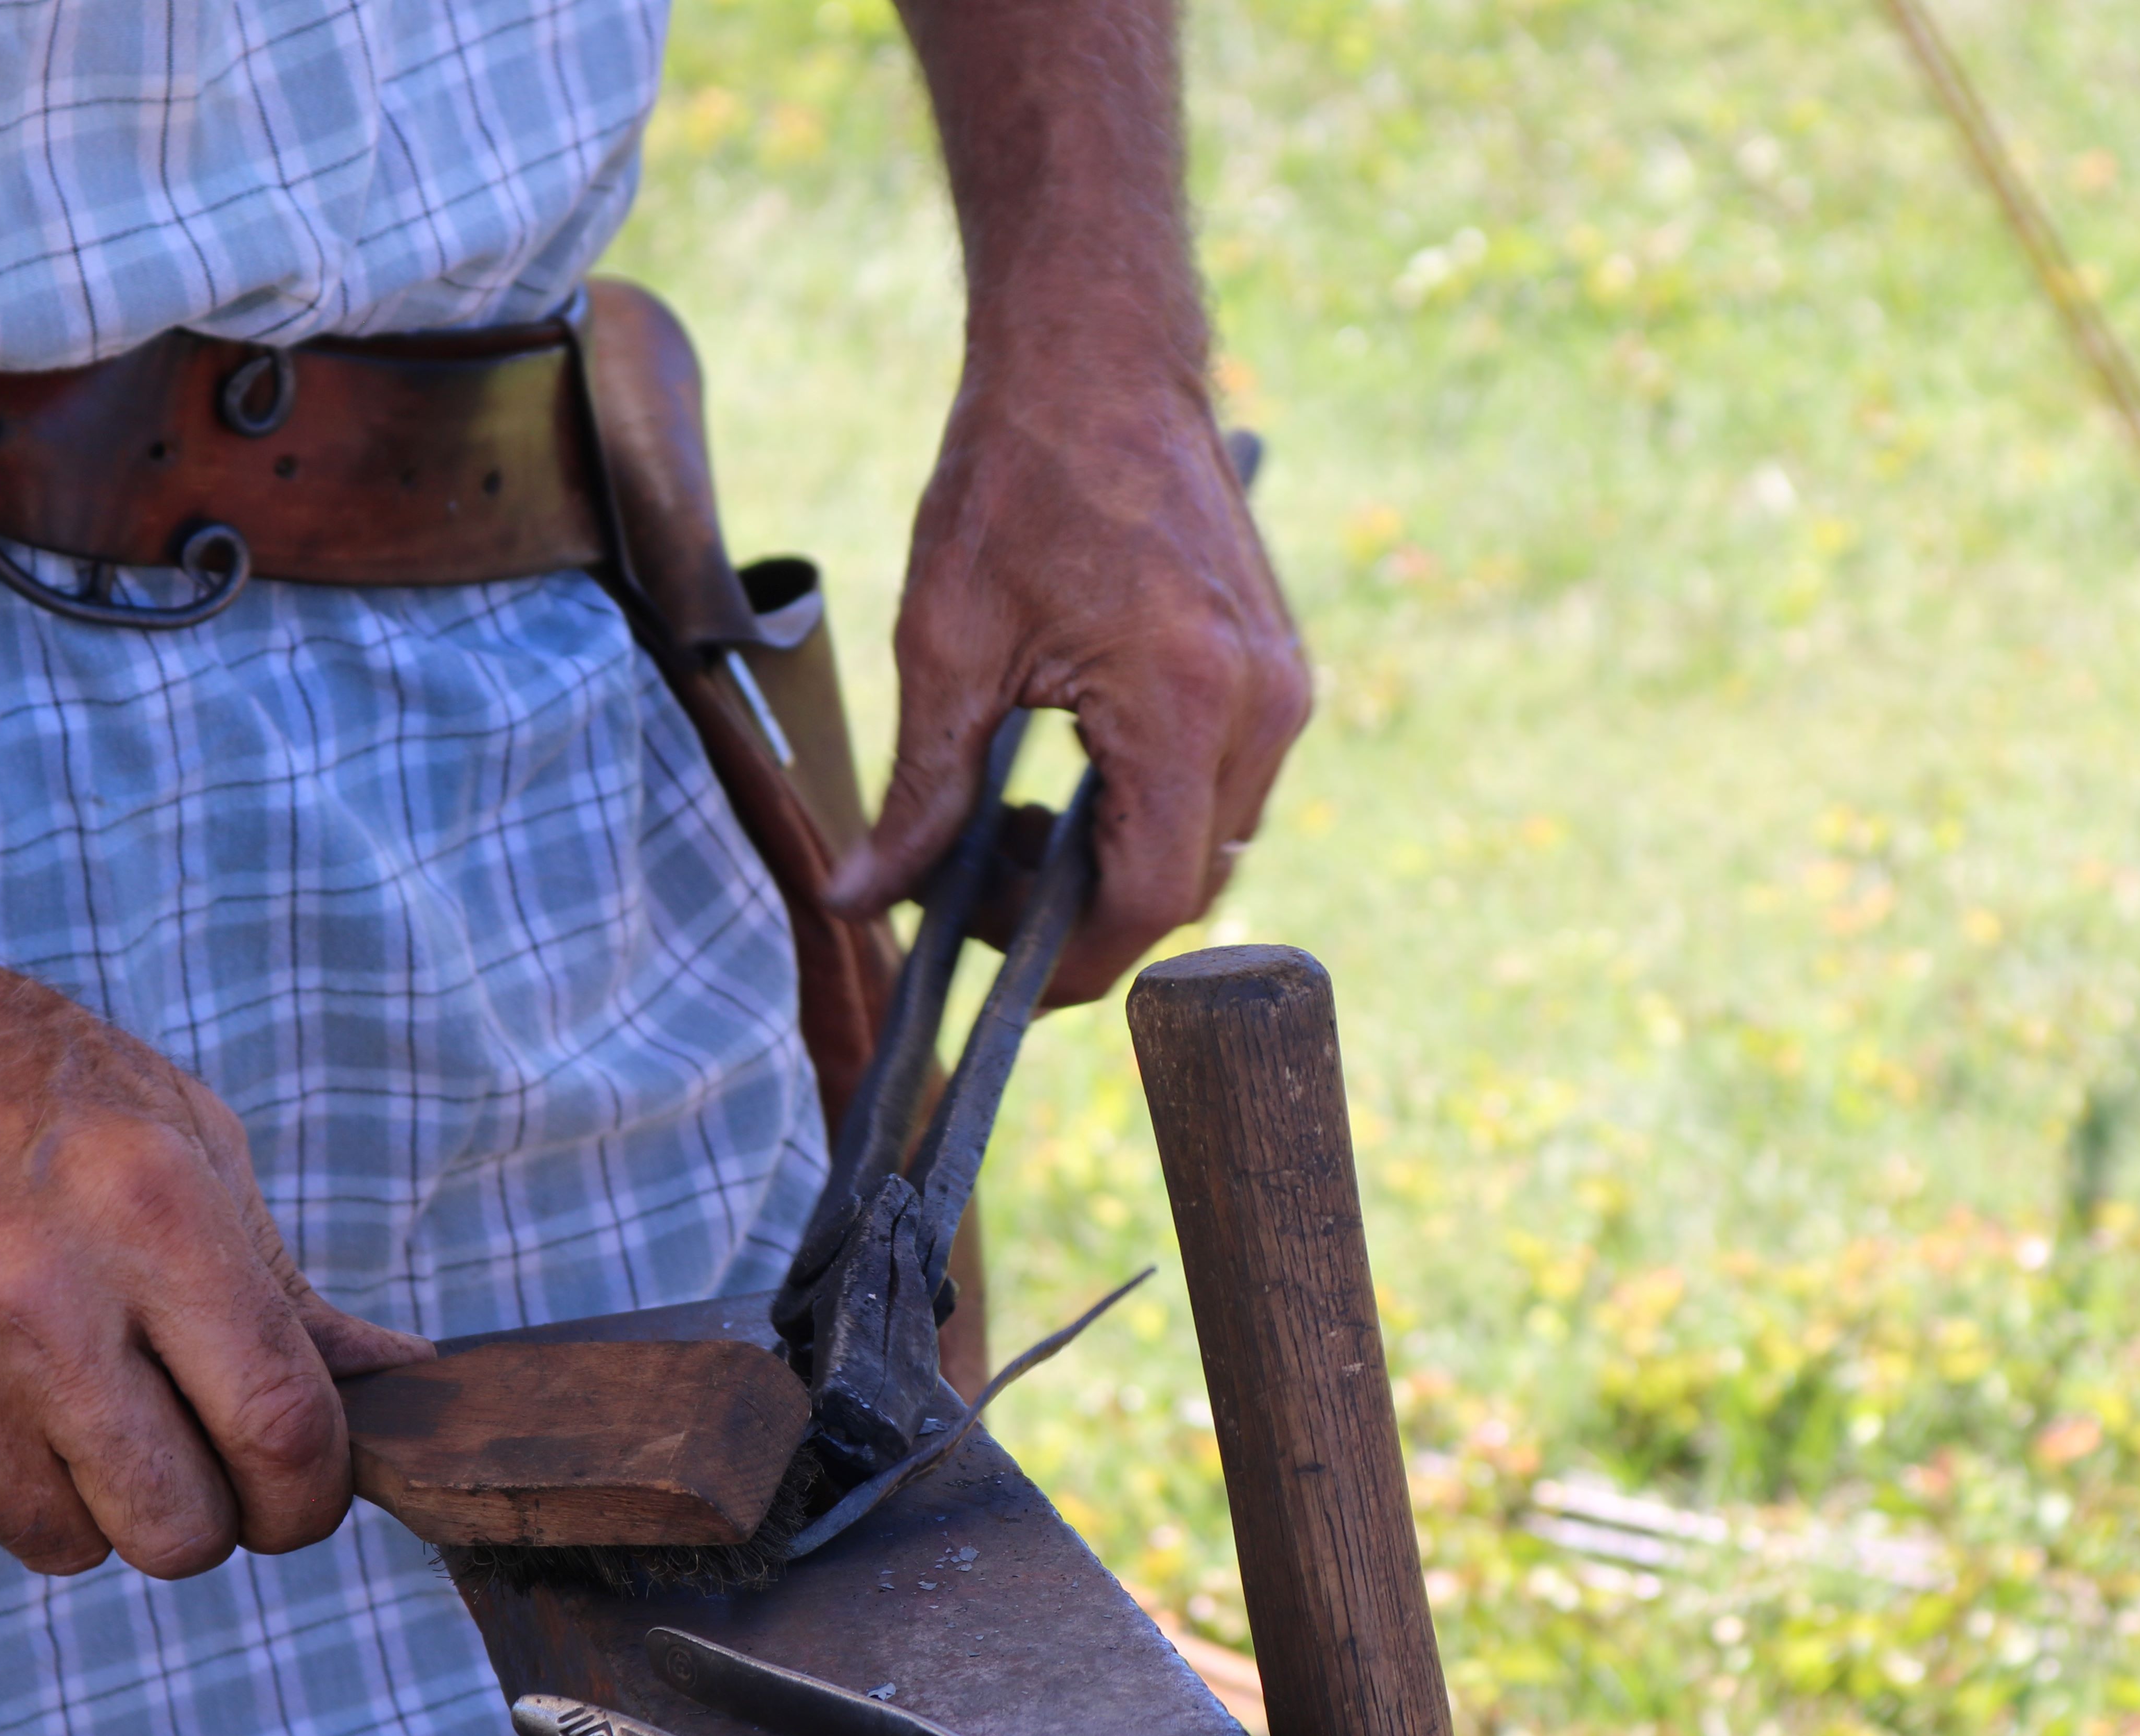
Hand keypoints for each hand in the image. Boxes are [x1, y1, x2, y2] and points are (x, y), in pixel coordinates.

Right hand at [0, 941, 430, 1577]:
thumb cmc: (28, 1089)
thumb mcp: (189, 1140)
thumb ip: (289, 1294)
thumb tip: (403, 1390)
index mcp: (152, 1217)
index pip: (281, 1430)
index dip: (315, 1493)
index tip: (306, 1485)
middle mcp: (42, 1308)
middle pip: (180, 1531)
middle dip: (212, 1516)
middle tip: (199, 1453)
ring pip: (71, 1548)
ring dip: (98, 1502)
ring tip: (79, 1396)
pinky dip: (0, 1486)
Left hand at [826, 355, 1309, 1004]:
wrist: (1098, 357)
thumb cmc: (1016, 478)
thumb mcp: (944, 644)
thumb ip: (916, 793)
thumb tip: (857, 900)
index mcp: (1186, 701)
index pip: (1147, 900)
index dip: (1067, 962)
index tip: (990, 973)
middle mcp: (1261, 706)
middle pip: (1184, 887)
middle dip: (1078, 917)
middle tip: (974, 886)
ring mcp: (1282, 688)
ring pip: (1207, 845)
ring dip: (1113, 867)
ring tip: (1013, 824)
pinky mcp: (1278, 670)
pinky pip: (1222, 788)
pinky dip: (1144, 812)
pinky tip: (1068, 779)